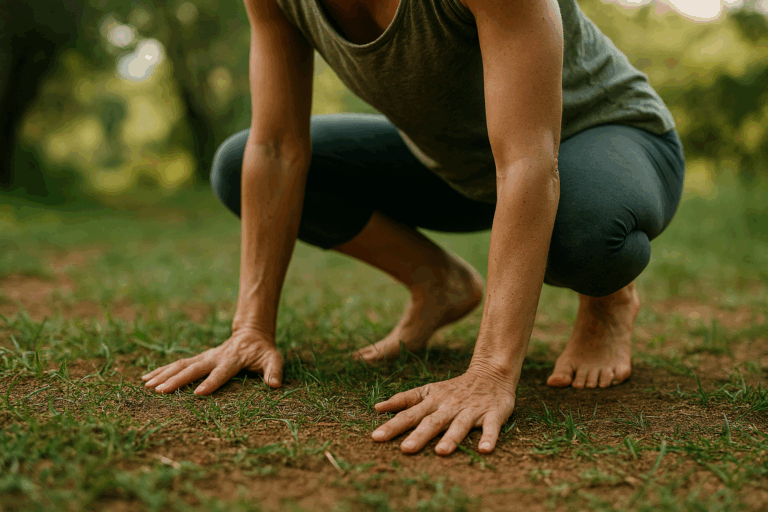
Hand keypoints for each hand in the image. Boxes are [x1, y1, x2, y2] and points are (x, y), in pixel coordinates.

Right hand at [141, 328, 283, 394]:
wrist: (252, 334)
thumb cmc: (263, 351)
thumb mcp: (273, 359)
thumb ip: (274, 371)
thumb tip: (275, 385)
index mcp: (232, 360)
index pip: (221, 373)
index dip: (211, 383)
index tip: (198, 394)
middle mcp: (214, 357)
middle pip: (193, 368)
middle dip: (176, 380)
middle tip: (159, 391)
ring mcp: (204, 357)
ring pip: (180, 365)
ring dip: (163, 375)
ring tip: (146, 385)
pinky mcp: (198, 359)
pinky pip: (177, 365)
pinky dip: (161, 371)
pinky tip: (146, 379)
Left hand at [371, 369, 515, 454]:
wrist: (491, 373)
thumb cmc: (454, 389)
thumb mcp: (427, 390)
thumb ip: (404, 400)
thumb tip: (377, 408)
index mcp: (432, 400)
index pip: (408, 413)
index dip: (393, 424)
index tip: (376, 437)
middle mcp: (449, 405)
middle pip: (431, 421)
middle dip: (419, 435)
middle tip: (405, 449)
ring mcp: (471, 410)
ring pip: (459, 425)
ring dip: (451, 438)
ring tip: (441, 451)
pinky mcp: (492, 414)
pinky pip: (491, 427)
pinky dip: (489, 437)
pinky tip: (484, 449)